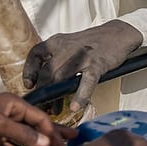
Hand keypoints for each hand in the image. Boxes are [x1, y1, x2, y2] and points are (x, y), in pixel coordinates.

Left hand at [22, 20, 144, 110]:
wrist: (117, 34)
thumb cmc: (91, 44)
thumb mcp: (69, 45)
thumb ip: (56, 60)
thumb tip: (43, 84)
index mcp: (57, 41)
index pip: (35, 54)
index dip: (29, 70)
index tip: (29, 85)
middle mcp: (67, 47)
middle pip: (47, 71)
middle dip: (42, 92)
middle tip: (41, 107)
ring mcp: (82, 55)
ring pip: (61, 78)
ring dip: (56, 98)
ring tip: (55, 111)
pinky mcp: (97, 64)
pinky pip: (86, 82)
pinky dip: (80, 95)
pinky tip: (75, 107)